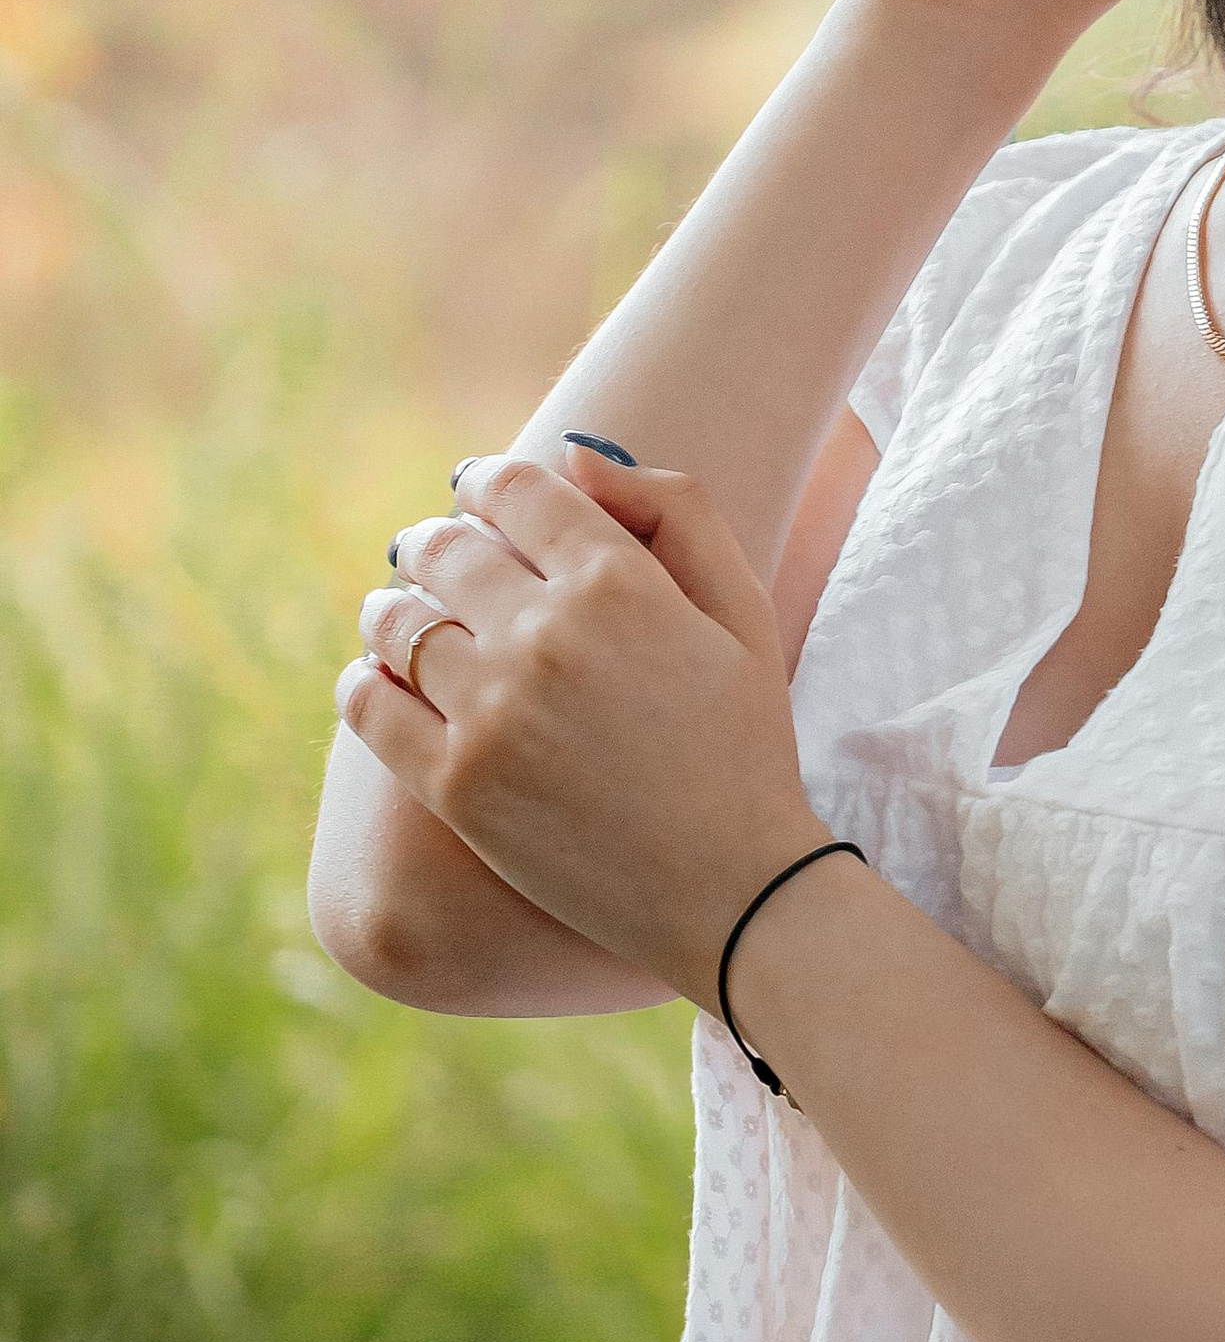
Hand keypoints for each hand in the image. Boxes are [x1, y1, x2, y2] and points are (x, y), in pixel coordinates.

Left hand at [336, 441, 823, 1008]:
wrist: (733, 888)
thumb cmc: (744, 740)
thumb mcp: (741, 606)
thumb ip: (675, 508)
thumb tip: (572, 452)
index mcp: (619, 580)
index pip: (512, 488)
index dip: (484, 481)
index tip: (474, 491)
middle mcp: (547, 635)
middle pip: (444, 546)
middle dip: (433, 539)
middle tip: (430, 550)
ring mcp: (493, 711)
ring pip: (397, 620)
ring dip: (392, 605)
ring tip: (400, 614)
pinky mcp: (455, 785)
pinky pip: (369, 703)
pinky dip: (362, 678)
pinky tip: (378, 677)